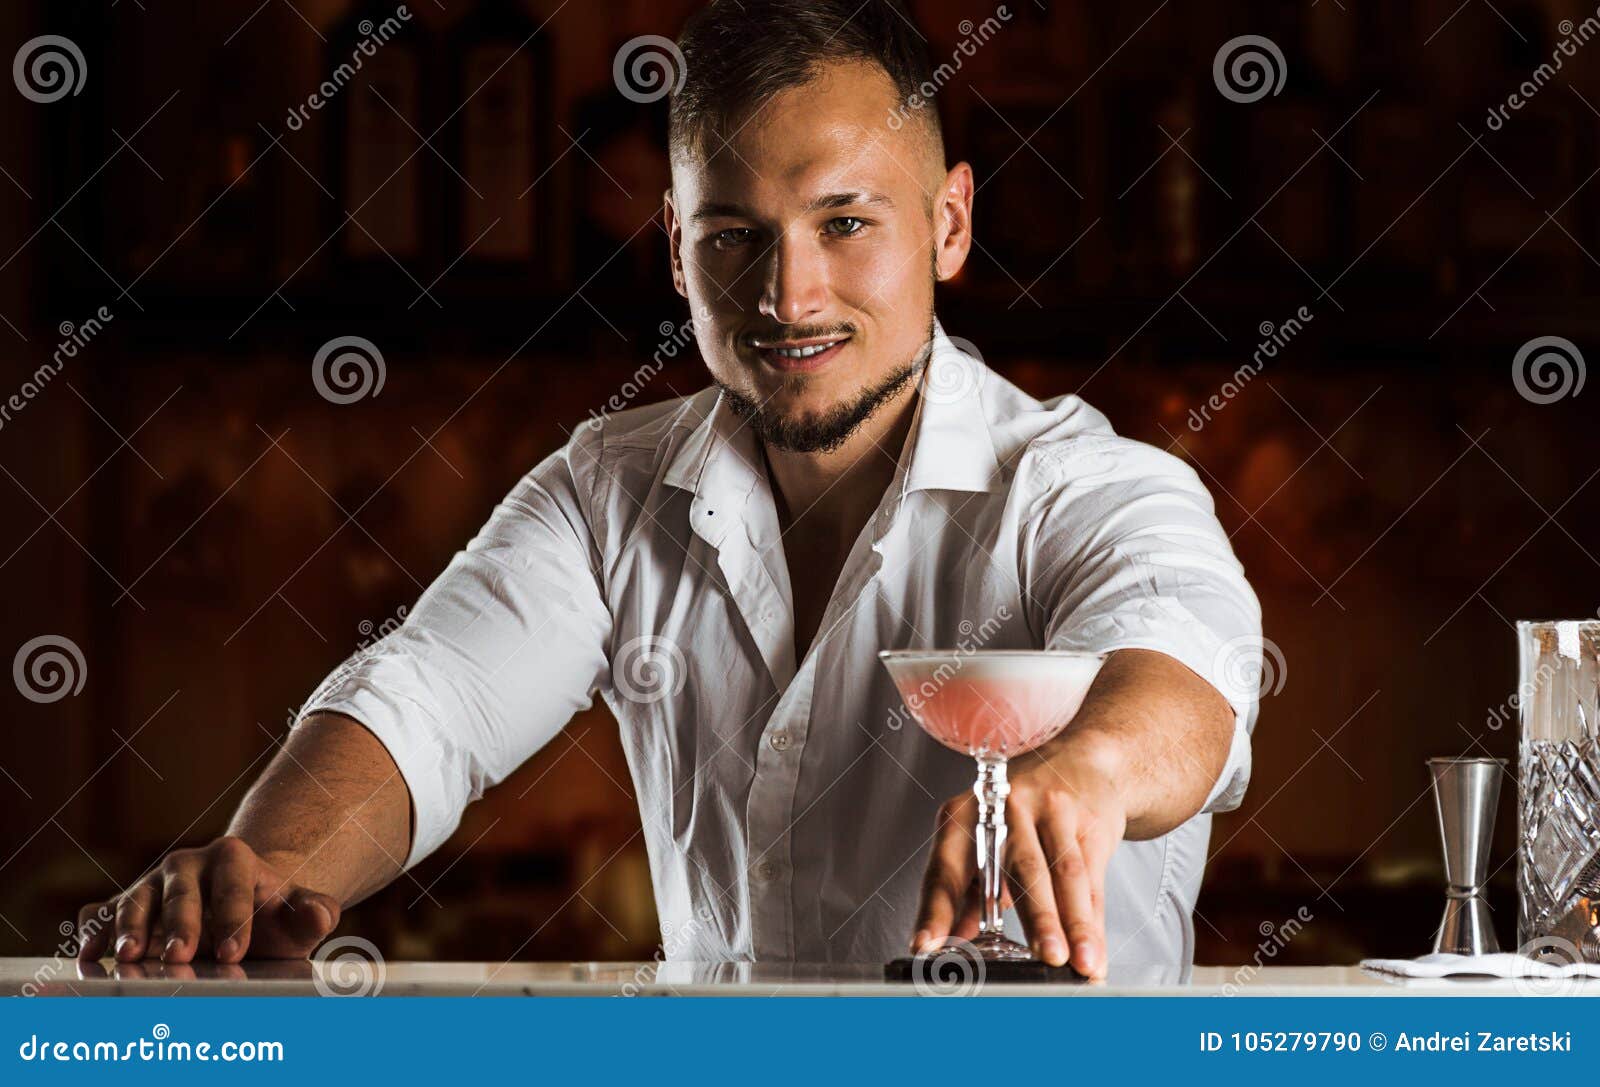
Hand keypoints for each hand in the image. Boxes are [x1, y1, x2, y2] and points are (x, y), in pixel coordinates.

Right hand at [75, 836, 341, 963]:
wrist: (238, 912)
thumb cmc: (271, 917)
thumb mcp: (298, 915)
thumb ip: (315, 913)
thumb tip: (321, 914)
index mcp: (233, 857)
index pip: (234, 885)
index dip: (235, 918)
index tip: (235, 953)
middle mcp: (187, 864)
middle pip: (182, 890)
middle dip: (181, 924)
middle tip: (182, 956)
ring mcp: (151, 884)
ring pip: (137, 899)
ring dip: (131, 928)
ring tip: (130, 956)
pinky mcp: (124, 906)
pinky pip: (102, 912)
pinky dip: (94, 931)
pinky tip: (90, 955)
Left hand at [911, 731, 1126, 977]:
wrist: (1079, 762)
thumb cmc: (1021, 812)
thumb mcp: (984, 842)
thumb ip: (965, 893)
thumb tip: (952, 941)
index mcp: (965, 816)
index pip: (945, 869)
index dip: (935, 911)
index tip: (926, 945)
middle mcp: (1005, 807)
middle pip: (1020, 868)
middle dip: (1034, 917)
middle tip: (1042, 958)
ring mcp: (1051, 808)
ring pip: (1063, 873)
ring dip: (1073, 924)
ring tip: (1078, 962)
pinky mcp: (1089, 819)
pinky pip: (1092, 878)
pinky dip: (1094, 922)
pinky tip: (1093, 952)